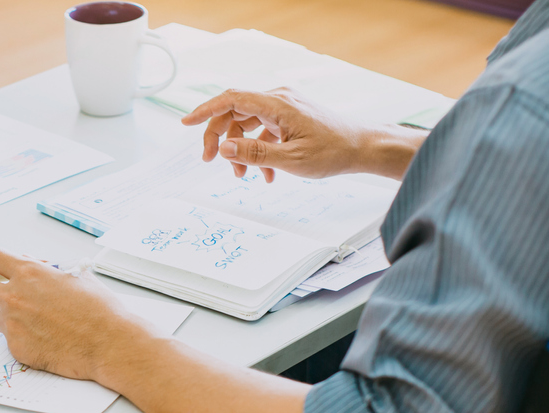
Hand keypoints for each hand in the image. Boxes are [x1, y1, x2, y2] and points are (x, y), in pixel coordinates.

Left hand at [0, 250, 158, 382]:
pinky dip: (24, 339)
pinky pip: (10, 340)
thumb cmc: (99, 310)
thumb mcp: (76, 276)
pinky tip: (46, 340)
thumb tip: (34, 268)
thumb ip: (47, 271)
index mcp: (29, 273)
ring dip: (8, 317)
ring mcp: (13, 324)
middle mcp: (15, 296)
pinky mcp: (16, 347)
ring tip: (35, 322)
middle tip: (0, 296)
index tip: (2, 272)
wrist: (109, 343)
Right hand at [181, 88, 424, 180]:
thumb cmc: (333, 152)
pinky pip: (262, 132)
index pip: (231, 99)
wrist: (362, 148)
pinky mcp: (288, 118)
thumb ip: (254, 154)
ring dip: (239, 150)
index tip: (186, 124)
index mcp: (277, 104)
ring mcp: (283, 108)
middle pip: (234, 112)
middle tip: (212, 161)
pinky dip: (257, 152)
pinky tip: (265, 174)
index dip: (205, 111)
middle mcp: (278, 100)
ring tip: (242, 175)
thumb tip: (225, 147)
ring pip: (246, 124)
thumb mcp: (290, 160)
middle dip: (219, 137)